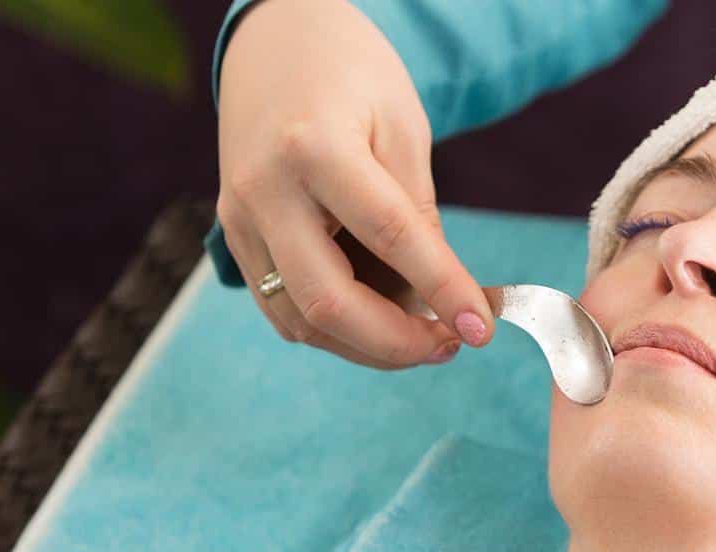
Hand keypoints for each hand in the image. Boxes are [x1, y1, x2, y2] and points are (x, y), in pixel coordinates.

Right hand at [216, 0, 492, 367]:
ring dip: (367, 346)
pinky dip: (334, 330)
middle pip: (327, 301)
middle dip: (396, 342)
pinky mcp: (234, 234)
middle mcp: (264, 190)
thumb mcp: (402, 126)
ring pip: (299, 320)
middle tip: (450, 343)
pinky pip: (281, 307)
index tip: (481, 327)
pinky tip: (378, 322)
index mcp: (313, 148)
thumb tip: (442, 295)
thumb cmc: (350, 73)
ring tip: (424, 336)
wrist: (274, 42)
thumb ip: (418, 211)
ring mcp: (239, 217)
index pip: (389, 237)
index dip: (440, 289)